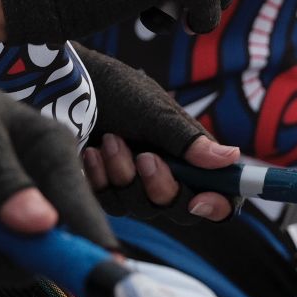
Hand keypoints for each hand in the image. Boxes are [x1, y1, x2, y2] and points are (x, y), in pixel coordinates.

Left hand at [76, 46, 236, 221]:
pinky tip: (93, 152)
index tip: (201, 200)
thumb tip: (232, 157)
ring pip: (145, 208)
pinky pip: (111, 204)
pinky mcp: (107, 190)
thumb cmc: (115, 90)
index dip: (219, 204)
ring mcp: (137, 186)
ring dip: (126, 176)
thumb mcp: (155, 111)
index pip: (221, 193)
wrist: (64, 85)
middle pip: (183, 210)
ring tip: (111, 139)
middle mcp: (170, 174)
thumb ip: (189, 140)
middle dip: (163, 187)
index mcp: (192, 155)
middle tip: (146, 158)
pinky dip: (102, 179)